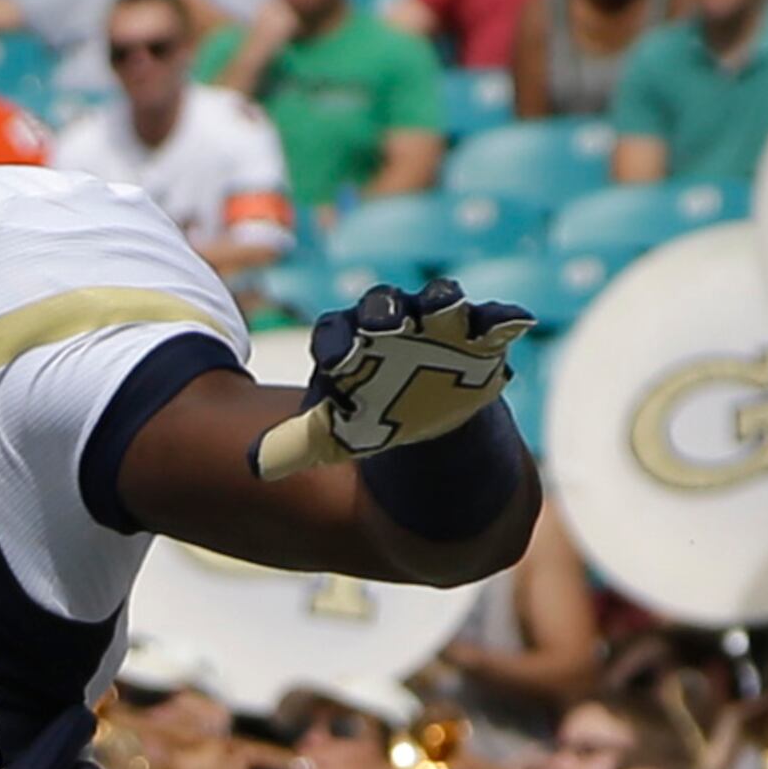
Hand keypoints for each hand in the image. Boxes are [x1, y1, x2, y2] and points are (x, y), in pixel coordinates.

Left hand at [253, 268, 529, 482]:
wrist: (424, 435)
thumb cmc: (370, 423)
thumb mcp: (330, 438)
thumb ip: (295, 445)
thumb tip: (252, 466)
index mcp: (349, 342)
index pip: (336, 332)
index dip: (336, 341)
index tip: (337, 358)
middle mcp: (391, 323)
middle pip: (384, 307)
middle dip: (384, 312)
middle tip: (385, 323)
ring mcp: (435, 325)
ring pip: (438, 302)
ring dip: (444, 303)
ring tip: (449, 311)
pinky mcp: (478, 336)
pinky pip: (492, 320)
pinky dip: (503, 317)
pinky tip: (515, 320)